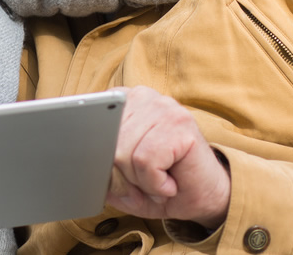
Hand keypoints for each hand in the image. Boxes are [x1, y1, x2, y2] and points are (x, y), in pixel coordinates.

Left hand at [106, 86, 230, 227]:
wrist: (208, 196)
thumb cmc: (165, 183)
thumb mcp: (124, 182)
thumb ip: (103, 173)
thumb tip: (85, 169)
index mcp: (125, 102)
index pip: (92, 124)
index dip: (100, 155)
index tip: (115, 168)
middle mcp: (143, 97)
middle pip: (107, 143)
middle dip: (124, 174)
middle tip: (147, 180)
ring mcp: (164, 107)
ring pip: (124, 153)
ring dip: (141, 180)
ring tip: (160, 180)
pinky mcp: (179, 125)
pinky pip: (145, 160)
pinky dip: (154, 183)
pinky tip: (169, 183)